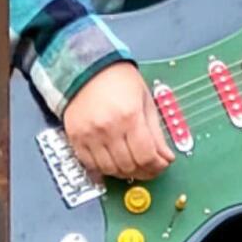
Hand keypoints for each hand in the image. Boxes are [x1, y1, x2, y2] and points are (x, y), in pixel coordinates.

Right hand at [63, 62, 175, 180]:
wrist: (88, 69)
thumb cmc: (118, 80)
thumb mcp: (145, 100)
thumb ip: (156, 132)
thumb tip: (166, 156)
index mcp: (130, 116)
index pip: (146, 156)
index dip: (157, 166)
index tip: (162, 164)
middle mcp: (108, 128)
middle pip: (129, 166)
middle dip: (144, 171)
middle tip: (150, 167)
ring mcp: (90, 135)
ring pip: (110, 170)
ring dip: (125, 172)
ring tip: (133, 165)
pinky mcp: (76, 139)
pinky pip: (91, 165)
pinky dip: (105, 169)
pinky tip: (114, 162)